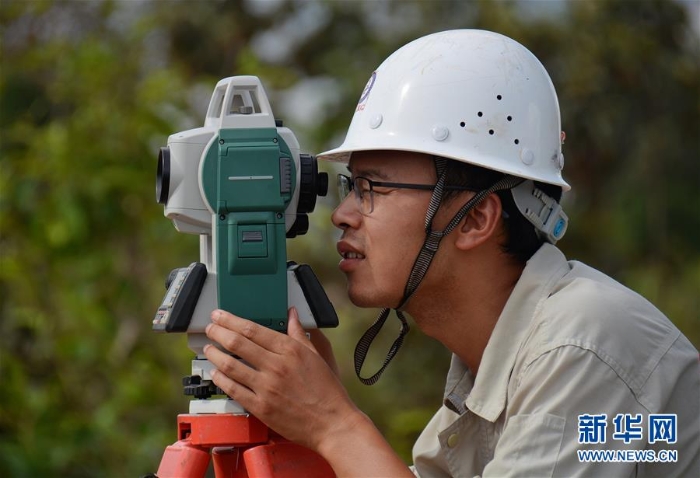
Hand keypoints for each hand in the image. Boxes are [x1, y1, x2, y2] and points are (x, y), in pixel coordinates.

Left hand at [203, 307, 359, 451]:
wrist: (332, 422)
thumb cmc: (326, 391)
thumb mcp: (315, 355)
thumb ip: (299, 333)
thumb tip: (292, 314)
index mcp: (290, 350)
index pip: (253, 329)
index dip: (231, 320)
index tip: (221, 316)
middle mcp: (276, 366)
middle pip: (237, 343)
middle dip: (218, 332)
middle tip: (210, 328)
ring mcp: (267, 387)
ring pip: (231, 365)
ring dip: (215, 354)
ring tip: (209, 348)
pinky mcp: (261, 407)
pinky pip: (234, 390)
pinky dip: (221, 379)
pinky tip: (216, 373)